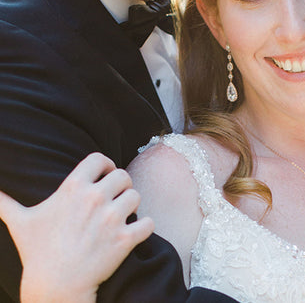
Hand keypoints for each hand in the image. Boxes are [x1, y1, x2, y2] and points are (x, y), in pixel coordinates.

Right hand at [0, 153, 153, 302]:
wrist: (54, 287)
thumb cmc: (38, 252)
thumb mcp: (21, 222)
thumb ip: (6, 203)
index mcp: (72, 188)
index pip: (99, 159)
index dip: (105, 164)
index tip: (105, 174)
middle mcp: (93, 198)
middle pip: (123, 175)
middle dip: (121, 186)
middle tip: (115, 198)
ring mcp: (110, 219)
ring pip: (136, 196)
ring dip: (132, 205)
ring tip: (121, 216)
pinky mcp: (124, 239)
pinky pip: (149, 222)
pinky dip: (146, 226)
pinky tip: (135, 231)